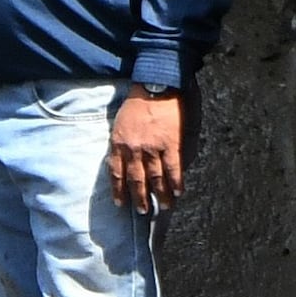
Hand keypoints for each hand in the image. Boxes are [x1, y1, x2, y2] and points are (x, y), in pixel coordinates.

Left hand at [107, 88, 184, 211]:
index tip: (121, 204)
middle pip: (136, 180)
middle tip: (142, 212)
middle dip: (139, 198)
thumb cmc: (137, 101)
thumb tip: (123, 159)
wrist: (156, 84)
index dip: (119, 190)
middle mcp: (134, 149)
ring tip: (163, 207)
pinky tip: (179, 192)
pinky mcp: (171, 144)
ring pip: (156, 178)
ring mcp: (153, 148)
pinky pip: (173, 168)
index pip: (117, 173)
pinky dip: (176, 182)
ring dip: (160, 195)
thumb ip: (122, 141)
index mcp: (119, 143)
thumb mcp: (121, 121)